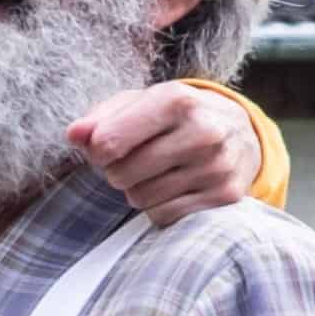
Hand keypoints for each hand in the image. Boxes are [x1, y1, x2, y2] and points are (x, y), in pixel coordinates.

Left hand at [71, 81, 262, 224]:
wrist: (241, 133)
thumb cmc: (176, 117)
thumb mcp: (142, 103)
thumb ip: (101, 117)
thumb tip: (73, 135)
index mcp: (177, 100)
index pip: (109, 142)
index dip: (97, 151)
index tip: (104, 148)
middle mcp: (202, 132)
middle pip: (121, 174)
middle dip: (118, 171)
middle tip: (135, 160)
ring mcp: (216, 166)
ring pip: (140, 198)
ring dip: (138, 190)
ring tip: (156, 172)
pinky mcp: (225, 195)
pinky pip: (163, 215)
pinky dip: (159, 206)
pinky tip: (174, 187)